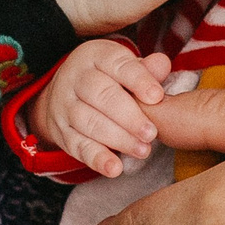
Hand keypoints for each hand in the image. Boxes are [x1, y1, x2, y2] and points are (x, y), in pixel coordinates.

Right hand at [39, 42, 175, 177]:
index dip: (138, 80)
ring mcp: (64, 106)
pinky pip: (77, 146)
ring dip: (118, 139)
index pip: (116, 65)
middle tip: (151, 133)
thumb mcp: (123, 65)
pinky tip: (115, 168)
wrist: (65, 91)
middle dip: (128, 116)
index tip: (157, 96)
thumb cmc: (107, 77)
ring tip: (143, 150)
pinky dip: (96, 158)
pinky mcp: (61, 132)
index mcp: (94, 56)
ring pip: (89, 122)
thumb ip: (145, 68)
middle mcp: (75, 78)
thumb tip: (162, 64)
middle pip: (101, 96)